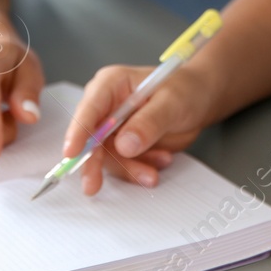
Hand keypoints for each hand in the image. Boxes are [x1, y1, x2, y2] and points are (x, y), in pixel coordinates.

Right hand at [62, 65, 214, 195]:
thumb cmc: (186, 90)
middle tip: (92, 186)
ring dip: (129, 168)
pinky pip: (123, 164)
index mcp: (111, 84)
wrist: (199, 100)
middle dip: (94, 163)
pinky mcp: (122, 144)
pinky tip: (162, 160)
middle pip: (90, 137)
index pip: (89, 108)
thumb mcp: (172, 103)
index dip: (78, 131)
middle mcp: (106, 105)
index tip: (71, 153)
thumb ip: (149, 122)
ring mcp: (113, 126)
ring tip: (154, 173)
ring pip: (107, 157)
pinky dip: (139, 168)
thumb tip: (123, 145)